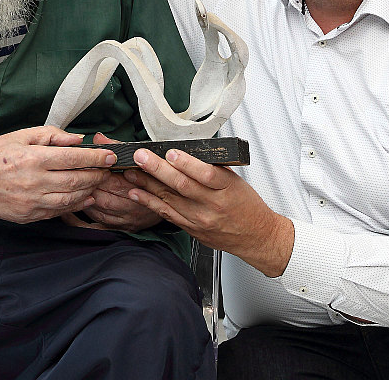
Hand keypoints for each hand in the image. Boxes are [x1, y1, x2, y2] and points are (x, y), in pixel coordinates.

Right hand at [0, 126, 116, 223]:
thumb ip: (51, 135)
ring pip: (70, 198)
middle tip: (109, 170)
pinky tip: (84, 197)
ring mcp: (31, 202)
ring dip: (89, 191)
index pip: (73, 158)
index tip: (111, 156)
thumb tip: (77, 139)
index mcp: (32, 158)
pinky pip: (58, 212)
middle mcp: (33, 182)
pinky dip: (75, 205)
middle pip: (76, 180)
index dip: (96, 157)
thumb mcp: (19, 136)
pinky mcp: (28, 216)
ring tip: (99, 182)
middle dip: (97, 175)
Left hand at [62, 133, 163, 232]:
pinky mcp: (123, 227)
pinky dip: (82, 222)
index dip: (96, 174)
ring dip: (84, 201)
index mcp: (139, 186)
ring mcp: (127, 218)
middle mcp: (133, 206)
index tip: (84, 167)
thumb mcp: (140, 157)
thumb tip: (98, 138)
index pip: (113, 182)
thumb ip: (117, 147)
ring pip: (100, 212)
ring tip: (70, 191)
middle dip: (88, 188)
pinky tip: (71, 213)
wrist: (173, 198)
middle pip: (104, 198)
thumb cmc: (155, 176)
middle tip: (73, 178)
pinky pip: (99, 227)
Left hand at [124, 147, 294, 277]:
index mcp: (227, 190)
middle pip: (182, 186)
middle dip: (158, 169)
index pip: (205, 174)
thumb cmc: (248, 207)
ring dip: (147, 184)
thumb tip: (189, 151)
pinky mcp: (191, 228)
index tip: (171, 152)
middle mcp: (212, 206)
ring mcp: (199, 219)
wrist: (256, 236)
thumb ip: (214, 168)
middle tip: (141, 157)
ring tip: (131, 171)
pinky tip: (136, 193)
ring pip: (169, 199)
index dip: (186, 164)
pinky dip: (149, 202)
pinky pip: (166, 214)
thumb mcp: (237, 182)